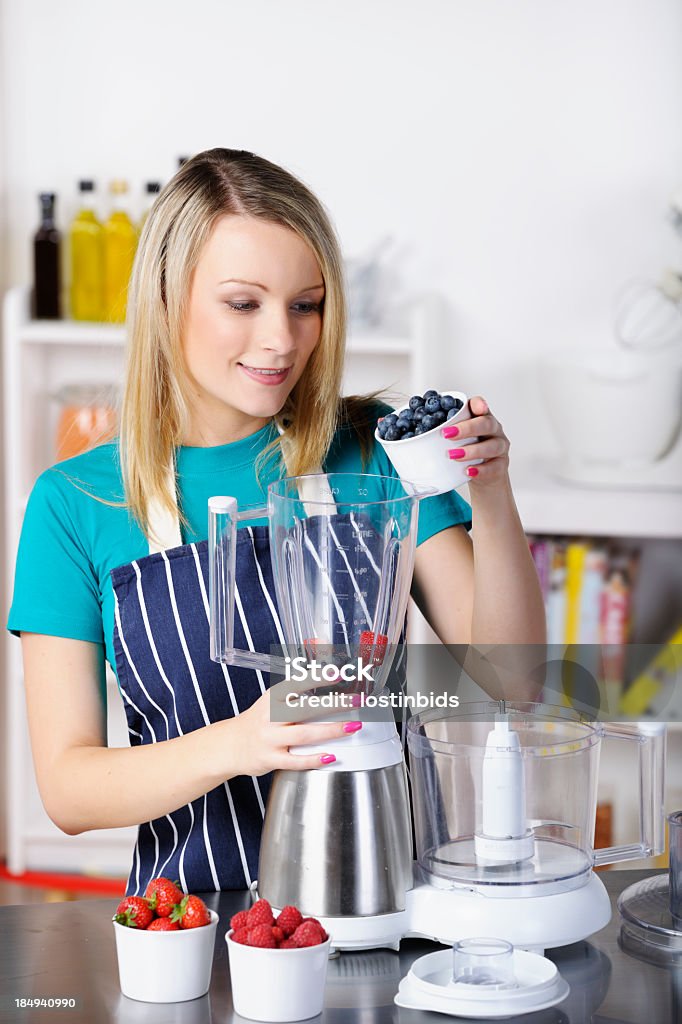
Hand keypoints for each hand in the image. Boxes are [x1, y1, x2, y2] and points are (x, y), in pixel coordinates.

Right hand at [226, 683, 360, 776]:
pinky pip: (296, 760)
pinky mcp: (271, 759)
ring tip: (353, 727)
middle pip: (305, 708)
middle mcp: (271, 716)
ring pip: (304, 734)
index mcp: (272, 697)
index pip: (297, 684)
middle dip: (334, 704)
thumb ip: (296, 691)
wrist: (230, 745)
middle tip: (357, 701)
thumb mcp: (272, 700)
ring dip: (331, 730)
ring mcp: (270, 738)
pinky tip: (331, 756)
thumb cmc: (258, 720)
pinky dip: (315, 759)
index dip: (318, 678)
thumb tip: (327, 674)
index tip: (338, 674)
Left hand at [441, 395, 509, 486]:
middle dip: (467, 428)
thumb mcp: (456, 440)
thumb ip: (440, 433)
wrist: (485, 476)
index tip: (472, 407)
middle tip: (447, 434)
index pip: (481, 406)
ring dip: (471, 450)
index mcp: (481, 418)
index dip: (478, 404)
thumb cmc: (468, 453)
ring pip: (492, 446)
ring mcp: (500, 447)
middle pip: (486, 423)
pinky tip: (469, 471)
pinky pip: (494, 467)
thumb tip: (405, 435)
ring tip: (454, 455)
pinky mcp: (501, 466)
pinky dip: (481, 470)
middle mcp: (494, 430)